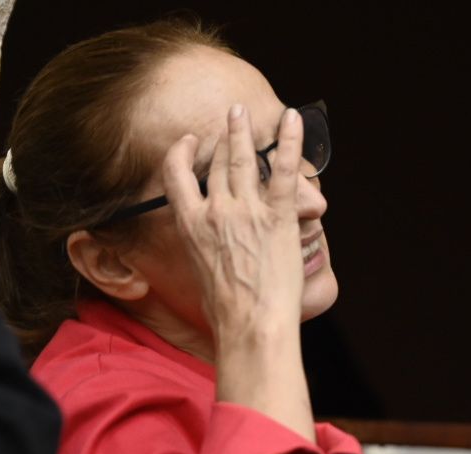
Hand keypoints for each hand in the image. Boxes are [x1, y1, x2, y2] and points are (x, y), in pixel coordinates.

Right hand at [162, 104, 306, 346]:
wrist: (251, 323)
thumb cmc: (227, 312)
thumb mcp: (200, 274)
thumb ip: (202, 251)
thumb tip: (210, 256)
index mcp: (190, 225)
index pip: (176, 175)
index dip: (180, 153)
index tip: (187, 142)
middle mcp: (215, 211)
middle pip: (217, 163)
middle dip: (224, 137)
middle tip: (231, 118)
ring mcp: (247, 211)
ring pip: (245, 159)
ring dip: (245, 131)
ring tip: (245, 112)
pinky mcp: (279, 216)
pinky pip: (285, 170)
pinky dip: (290, 141)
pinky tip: (293, 120)